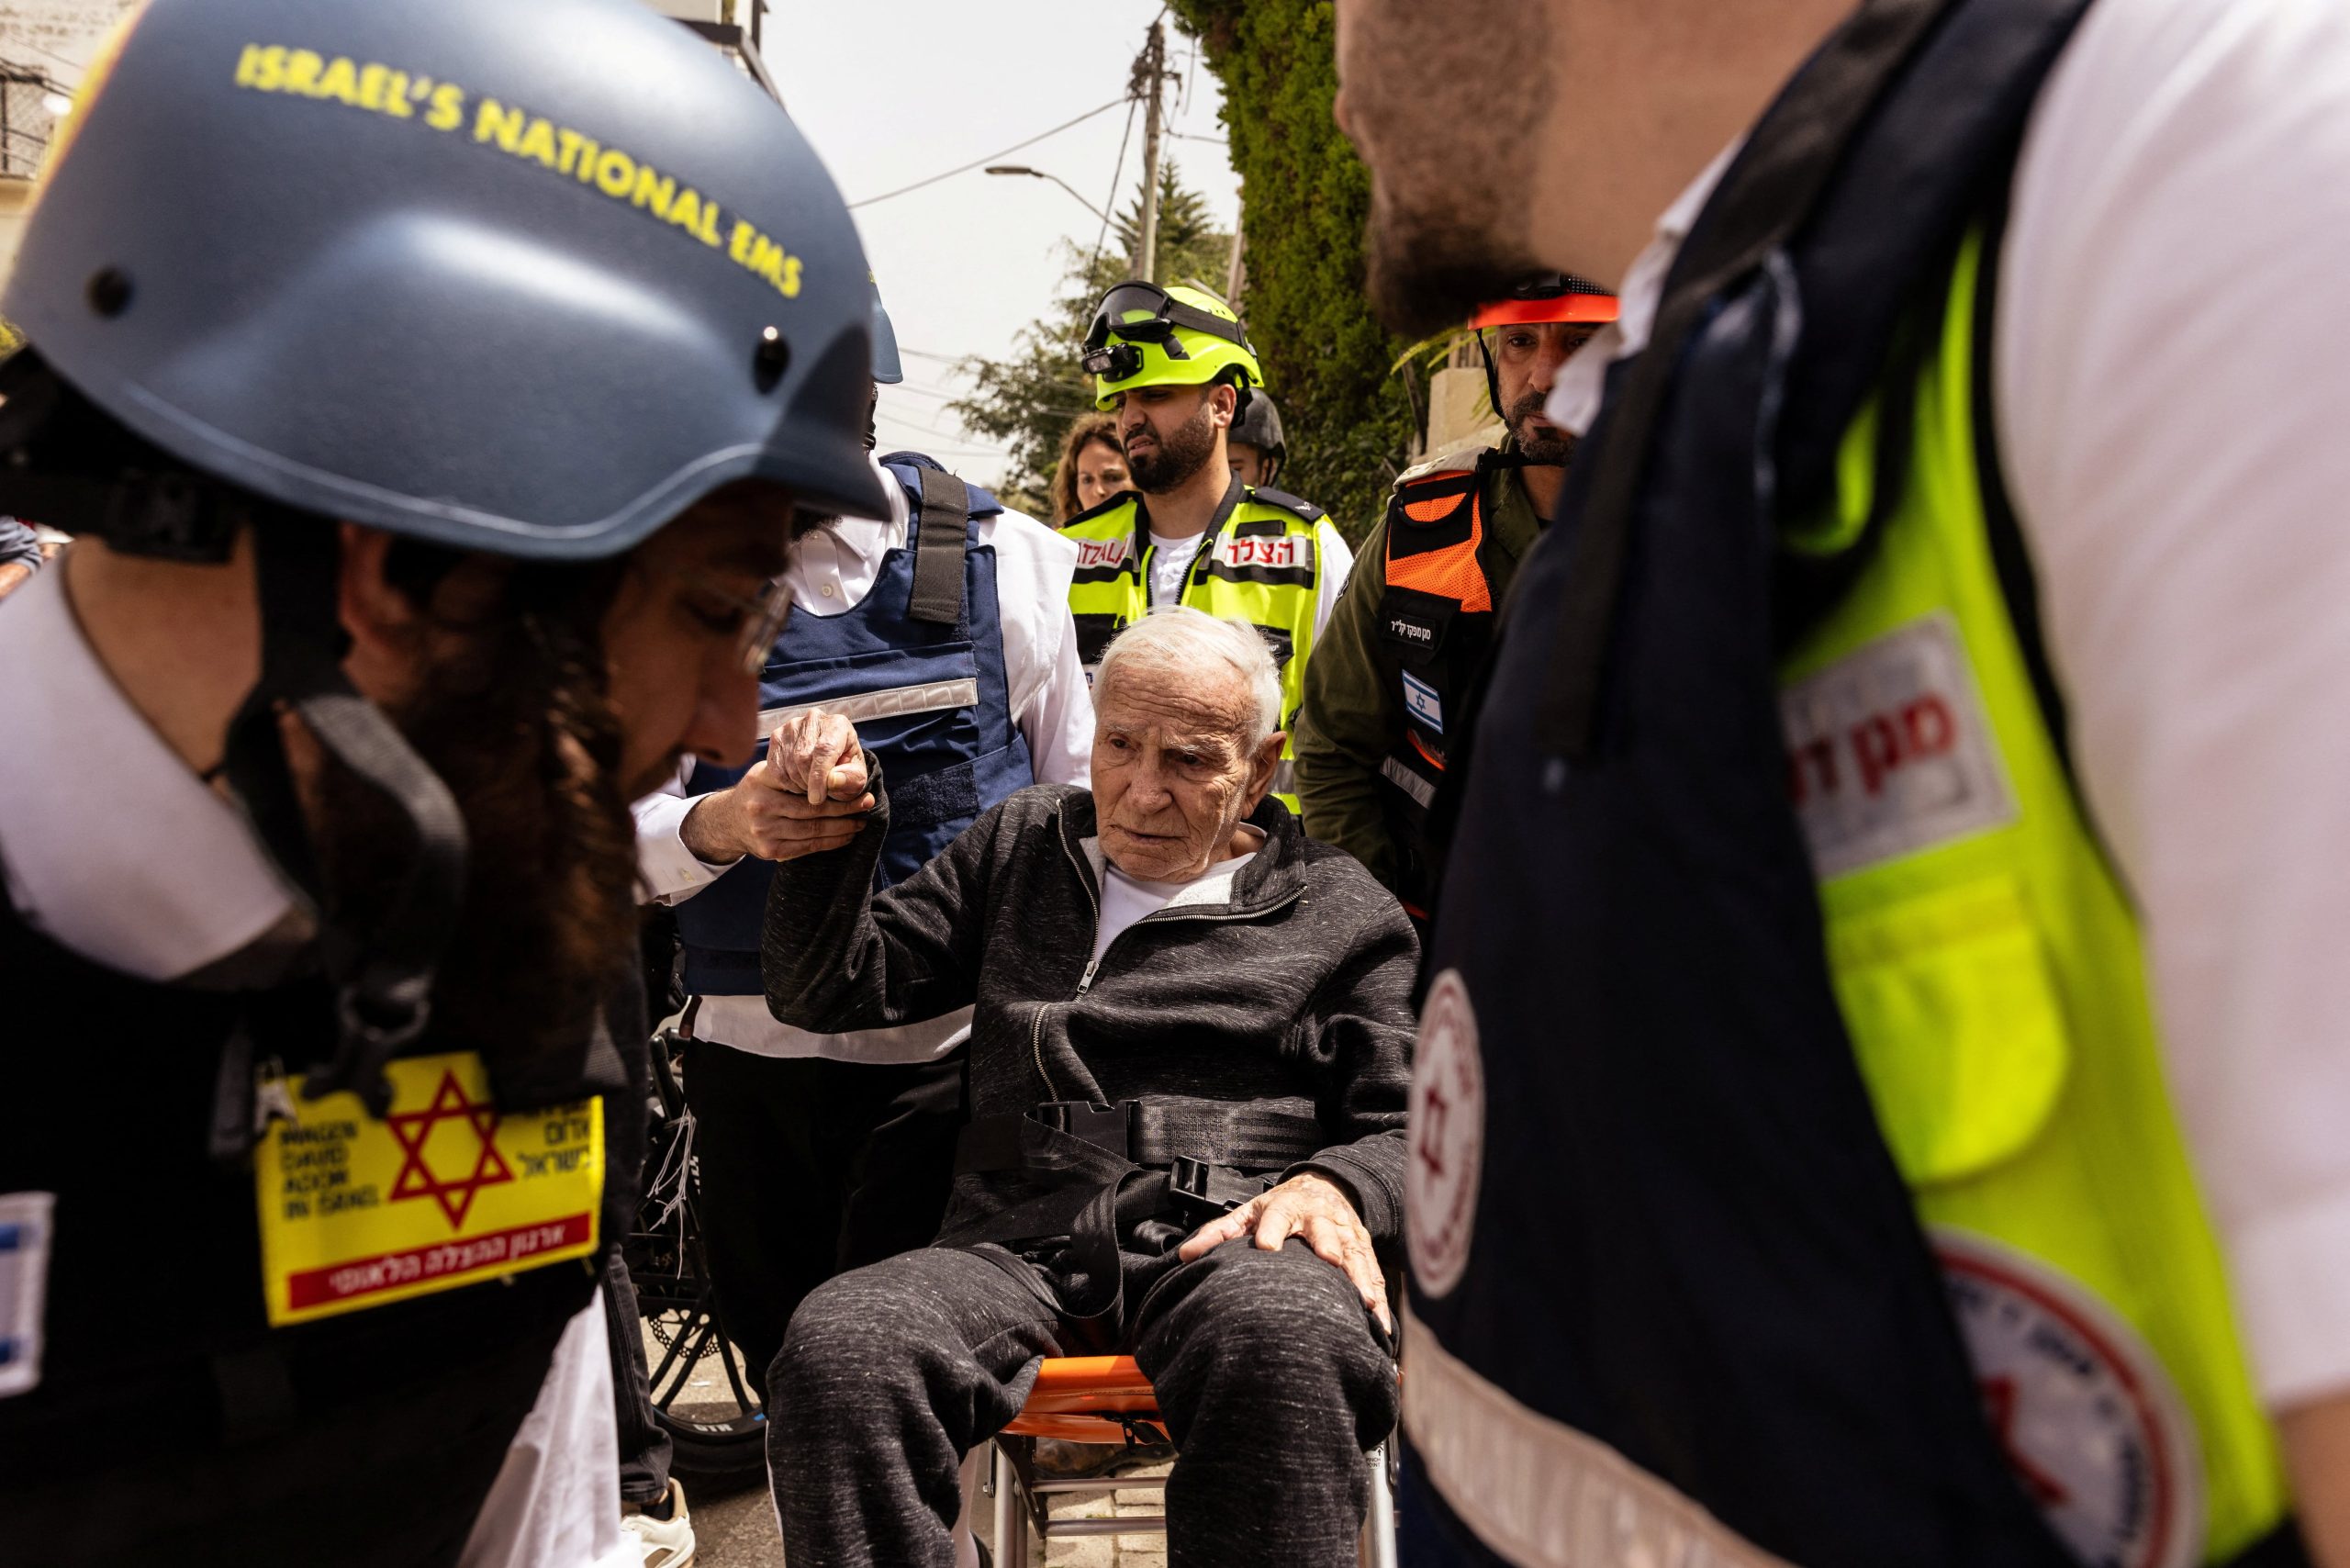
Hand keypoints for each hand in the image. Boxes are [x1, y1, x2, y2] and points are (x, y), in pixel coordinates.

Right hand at [679, 710, 874, 863]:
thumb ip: (793, 769)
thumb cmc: (756, 791)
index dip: (832, 785)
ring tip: (860, 822)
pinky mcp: (770, 850)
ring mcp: (764, 831)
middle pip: (812, 809)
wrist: (727, 822)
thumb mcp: (766, 772)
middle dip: (844, 808)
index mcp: (762, 781)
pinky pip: (807, 847)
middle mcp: (760, 806)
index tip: (855, 785)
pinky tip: (846, 836)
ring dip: (842, 828)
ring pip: (812, 830)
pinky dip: (830, 842)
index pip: (802, 783)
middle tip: (866, 803)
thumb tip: (835, 771)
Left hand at [1177, 1171, 1391, 1332]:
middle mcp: (1319, 1218)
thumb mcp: (1249, 1213)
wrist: (1324, 1188)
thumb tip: (1183, 1255)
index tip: (1266, 1248)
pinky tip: (1381, 1326)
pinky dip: (1379, 1302)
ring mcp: (1346, 1234)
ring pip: (1355, 1254)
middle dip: (1328, 1244)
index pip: (1277, 1215)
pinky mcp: (1363, 1251)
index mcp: (1286, 1207)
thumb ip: (1219, 1233)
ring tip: (1365, 1302)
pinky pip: (1374, 1276)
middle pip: (1324, 1229)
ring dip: (1360, 1277)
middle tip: (1330, 1261)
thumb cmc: (1280, 1208)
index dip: (1272, 1230)